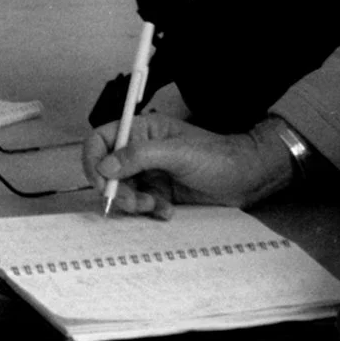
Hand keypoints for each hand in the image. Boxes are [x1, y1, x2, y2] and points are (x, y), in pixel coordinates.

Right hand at [81, 111, 291, 217]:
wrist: (246, 178)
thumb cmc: (217, 157)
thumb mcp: (178, 153)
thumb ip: (139, 156)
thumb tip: (105, 166)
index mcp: (143, 130)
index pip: (101, 140)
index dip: (94, 160)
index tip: (101, 182)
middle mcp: (142, 150)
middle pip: (108, 171)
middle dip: (117, 190)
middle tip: (134, 202)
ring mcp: (151, 172)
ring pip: (123, 191)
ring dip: (134, 203)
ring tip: (156, 205)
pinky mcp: (160, 191)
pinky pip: (142, 203)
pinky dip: (151, 210)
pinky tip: (167, 210)